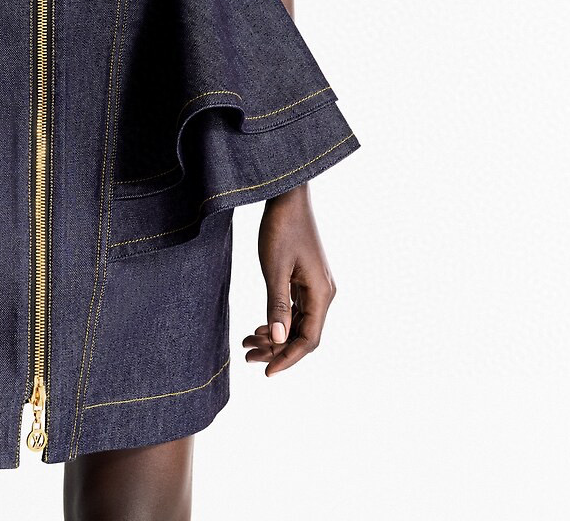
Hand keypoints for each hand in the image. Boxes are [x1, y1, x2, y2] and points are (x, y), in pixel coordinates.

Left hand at [241, 182, 336, 374]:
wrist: (287, 196)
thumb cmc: (281, 228)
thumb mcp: (275, 268)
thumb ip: (276, 305)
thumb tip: (278, 341)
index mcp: (321, 294)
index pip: (308, 340)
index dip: (287, 359)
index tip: (265, 372)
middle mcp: (323, 293)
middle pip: (302, 335)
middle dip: (276, 349)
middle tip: (247, 356)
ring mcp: (315, 286)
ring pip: (296, 323)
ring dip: (274, 336)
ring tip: (247, 343)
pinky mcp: (304, 278)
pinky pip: (293, 309)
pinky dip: (276, 320)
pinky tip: (258, 326)